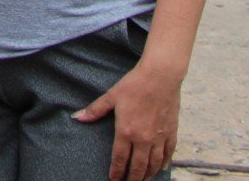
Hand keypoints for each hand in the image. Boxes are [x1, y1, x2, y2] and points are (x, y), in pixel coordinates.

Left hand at [73, 59, 180, 180]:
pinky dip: (164, 162)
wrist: (160, 76)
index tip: (114, 180)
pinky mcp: (171, 132)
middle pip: (138, 166)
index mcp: (126, 131)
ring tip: (144, 180)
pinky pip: (168, 153)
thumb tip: (77, 117)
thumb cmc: (134, 85)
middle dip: (133, 178)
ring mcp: (159, 137)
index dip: (117, 172)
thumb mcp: (111, 96)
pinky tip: (161, 168)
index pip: (120, 159)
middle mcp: (143, 139)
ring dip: (148, 174)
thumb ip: (95, 110)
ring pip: (154, 163)